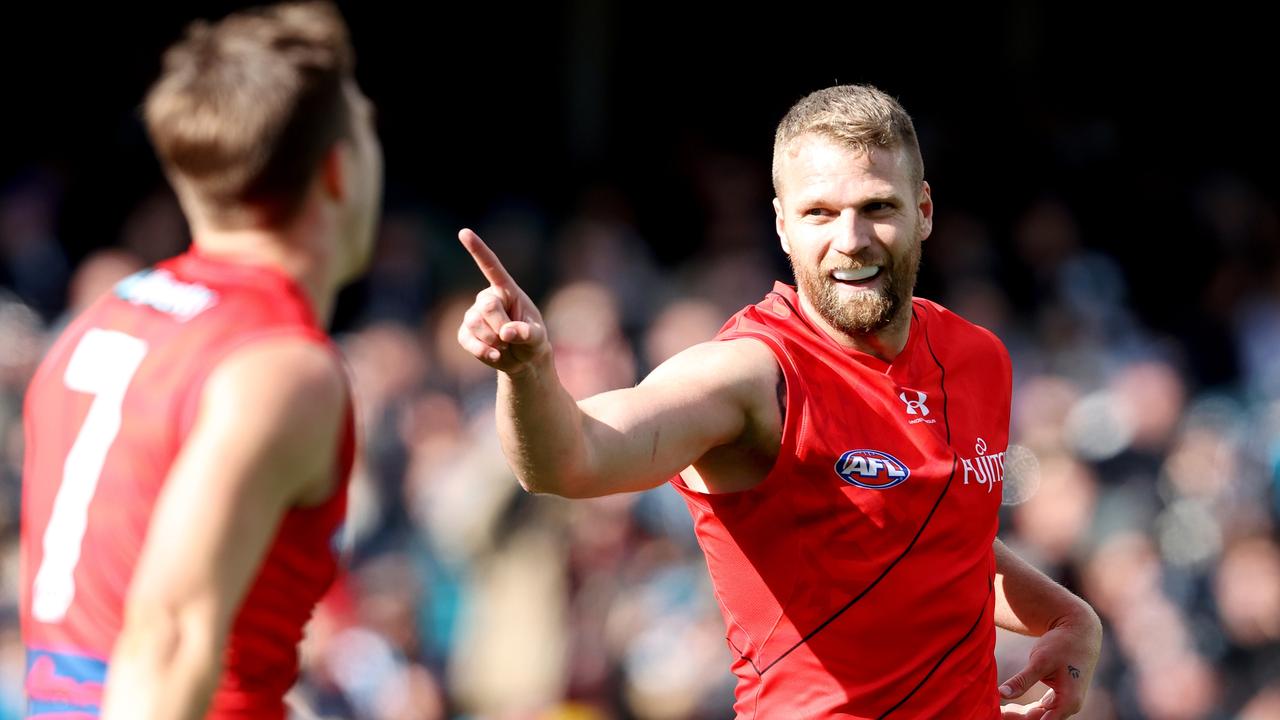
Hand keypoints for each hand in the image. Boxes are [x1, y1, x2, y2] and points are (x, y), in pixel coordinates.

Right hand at [456, 228, 549, 374]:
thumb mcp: (538, 338)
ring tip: (505, 345)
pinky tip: (494, 356)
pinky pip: (466, 339)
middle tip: (511, 337)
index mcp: (507, 290)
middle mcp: (488, 298)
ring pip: (474, 323)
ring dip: (493, 340)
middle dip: (500, 325)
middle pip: (486, 305)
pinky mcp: (465, 332)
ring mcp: (474, 315)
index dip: (477, 250)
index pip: (491, 266)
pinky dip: (482, 351)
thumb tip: (507, 332)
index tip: (464, 232)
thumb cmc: (533, 342)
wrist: (523, 361)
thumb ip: (527, 334)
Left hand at [998, 610, 1101, 719]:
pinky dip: (1026, 709)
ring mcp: (1065, 702)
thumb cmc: (1062, 644)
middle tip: (994, 713)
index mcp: (1068, 702)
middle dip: (1016, 718)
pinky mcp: (1059, 696)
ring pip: (1039, 716)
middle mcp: (1069, 706)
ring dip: (1019, 715)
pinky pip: (1041, 709)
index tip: (1000, 716)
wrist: (1079, 631)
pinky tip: (1009, 707)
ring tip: (998, 711)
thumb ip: (1022, 680)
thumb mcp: (1040, 661)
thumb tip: (1001, 694)